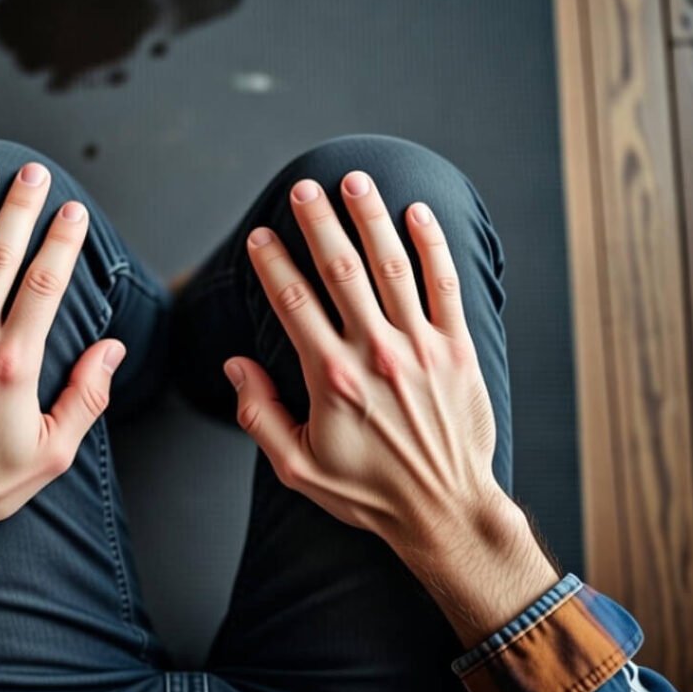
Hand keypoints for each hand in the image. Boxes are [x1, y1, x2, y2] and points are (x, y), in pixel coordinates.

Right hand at [222, 171, 557, 645]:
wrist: (445, 511)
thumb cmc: (367, 492)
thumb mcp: (298, 466)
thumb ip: (259, 414)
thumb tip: (235, 364)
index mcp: (332, 378)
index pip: (293, 302)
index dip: (272, 262)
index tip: (259, 235)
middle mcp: (376, 353)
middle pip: (341, 270)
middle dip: (319, 222)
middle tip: (303, 186)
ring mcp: (421, 348)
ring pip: (392, 266)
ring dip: (371, 218)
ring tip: (355, 180)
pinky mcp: (457, 350)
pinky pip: (444, 286)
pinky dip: (431, 245)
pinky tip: (417, 212)